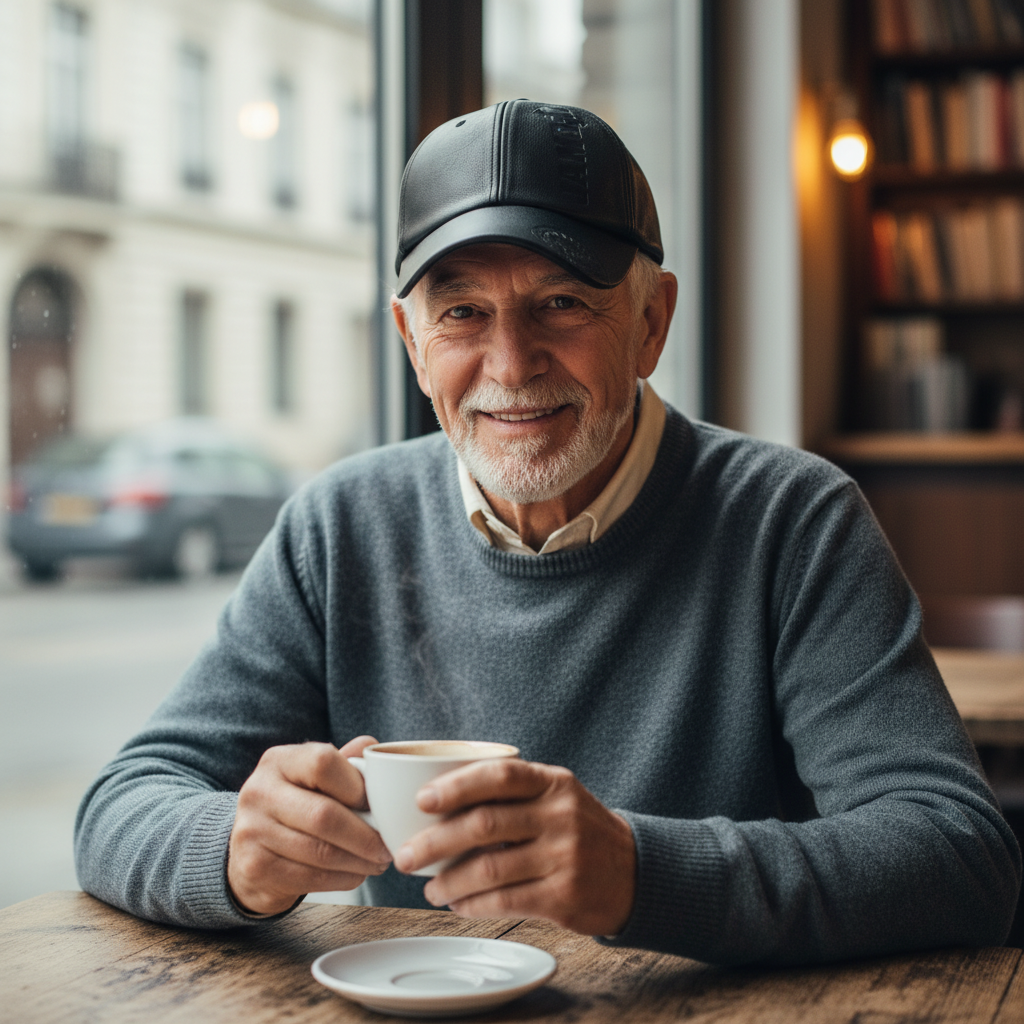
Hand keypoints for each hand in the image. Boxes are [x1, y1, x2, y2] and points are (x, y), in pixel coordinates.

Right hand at [227, 736, 391, 915]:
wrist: (250, 847)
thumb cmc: (297, 804)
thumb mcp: (313, 775)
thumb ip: (345, 762)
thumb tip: (376, 752)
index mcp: (279, 761)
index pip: (323, 763)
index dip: (357, 786)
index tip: (377, 805)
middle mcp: (259, 792)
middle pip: (324, 815)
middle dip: (365, 836)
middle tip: (387, 846)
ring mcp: (252, 831)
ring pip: (321, 852)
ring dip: (359, 861)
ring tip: (378, 861)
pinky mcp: (255, 868)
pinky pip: (311, 877)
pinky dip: (343, 879)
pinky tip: (356, 873)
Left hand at [393, 760, 635, 936]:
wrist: (633, 872)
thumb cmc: (575, 830)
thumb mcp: (555, 796)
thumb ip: (510, 793)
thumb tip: (435, 802)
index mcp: (552, 782)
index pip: (500, 775)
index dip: (456, 786)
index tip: (420, 800)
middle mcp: (561, 815)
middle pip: (485, 823)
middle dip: (435, 841)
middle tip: (404, 855)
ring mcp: (565, 856)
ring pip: (489, 868)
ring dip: (449, 881)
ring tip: (429, 888)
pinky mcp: (564, 896)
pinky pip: (505, 901)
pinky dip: (473, 905)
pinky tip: (458, 905)